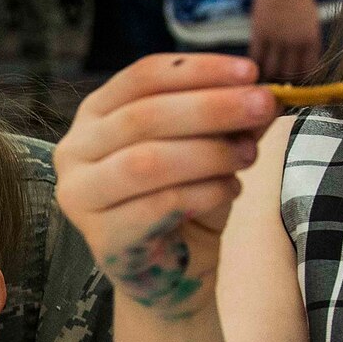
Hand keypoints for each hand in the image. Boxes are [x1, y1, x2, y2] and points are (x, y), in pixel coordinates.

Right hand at [54, 52, 276, 319]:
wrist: (173, 271)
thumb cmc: (186, 199)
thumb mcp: (211, 148)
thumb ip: (230, 120)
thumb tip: (266, 93)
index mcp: (97, 113)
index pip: (143, 76)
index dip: (198, 70)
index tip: (251, 72)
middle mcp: (76, 149)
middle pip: (143, 115)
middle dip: (211, 107)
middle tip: (262, 105)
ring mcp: (80, 195)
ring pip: (146, 161)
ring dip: (208, 153)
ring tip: (249, 156)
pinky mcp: (101, 238)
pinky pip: (156, 207)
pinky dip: (203, 193)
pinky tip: (230, 190)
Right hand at [249, 0, 319, 81]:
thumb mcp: (312, 21)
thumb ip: (308, 43)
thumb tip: (303, 66)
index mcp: (312, 39)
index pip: (308, 69)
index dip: (302, 78)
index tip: (296, 80)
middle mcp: (295, 42)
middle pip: (289, 73)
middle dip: (285, 79)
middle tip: (279, 81)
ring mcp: (276, 38)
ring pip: (271, 69)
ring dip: (269, 74)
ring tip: (267, 75)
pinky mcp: (259, 33)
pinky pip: (256, 57)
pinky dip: (256, 64)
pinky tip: (255, 65)